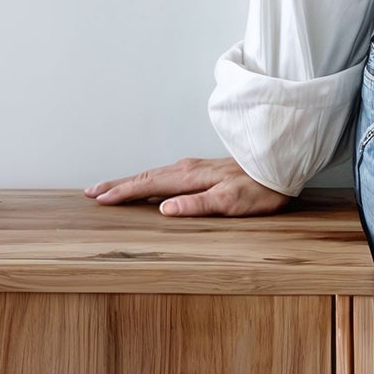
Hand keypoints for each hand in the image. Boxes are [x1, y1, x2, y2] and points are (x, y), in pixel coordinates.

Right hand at [84, 155, 294, 215]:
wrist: (281, 165)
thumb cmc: (260, 188)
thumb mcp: (231, 202)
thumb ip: (197, 205)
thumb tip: (164, 209)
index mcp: (190, 177)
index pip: (148, 185)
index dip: (122, 193)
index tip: (99, 199)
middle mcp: (187, 168)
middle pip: (145, 176)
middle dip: (117, 184)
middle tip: (92, 192)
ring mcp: (194, 167)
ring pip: (153, 174)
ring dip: (130, 181)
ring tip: (111, 188)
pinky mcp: (202, 170)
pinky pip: (165, 174)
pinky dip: (147, 179)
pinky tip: (148, 184)